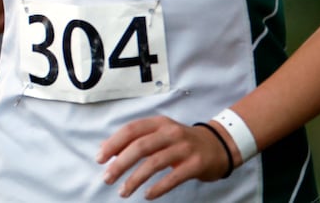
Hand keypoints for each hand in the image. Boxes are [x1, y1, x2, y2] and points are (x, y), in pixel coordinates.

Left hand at [99, 116, 231, 198]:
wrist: (219, 145)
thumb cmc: (182, 142)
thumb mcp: (161, 134)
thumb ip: (135, 139)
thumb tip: (105, 149)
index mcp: (160, 123)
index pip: (132, 130)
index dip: (114, 144)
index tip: (100, 159)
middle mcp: (172, 133)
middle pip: (140, 146)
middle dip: (120, 164)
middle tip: (107, 178)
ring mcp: (185, 148)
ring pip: (154, 163)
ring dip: (135, 179)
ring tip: (123, 192)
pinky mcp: (195, 164)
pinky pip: (173, 177)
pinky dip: (158, 188)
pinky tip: (147, 195)